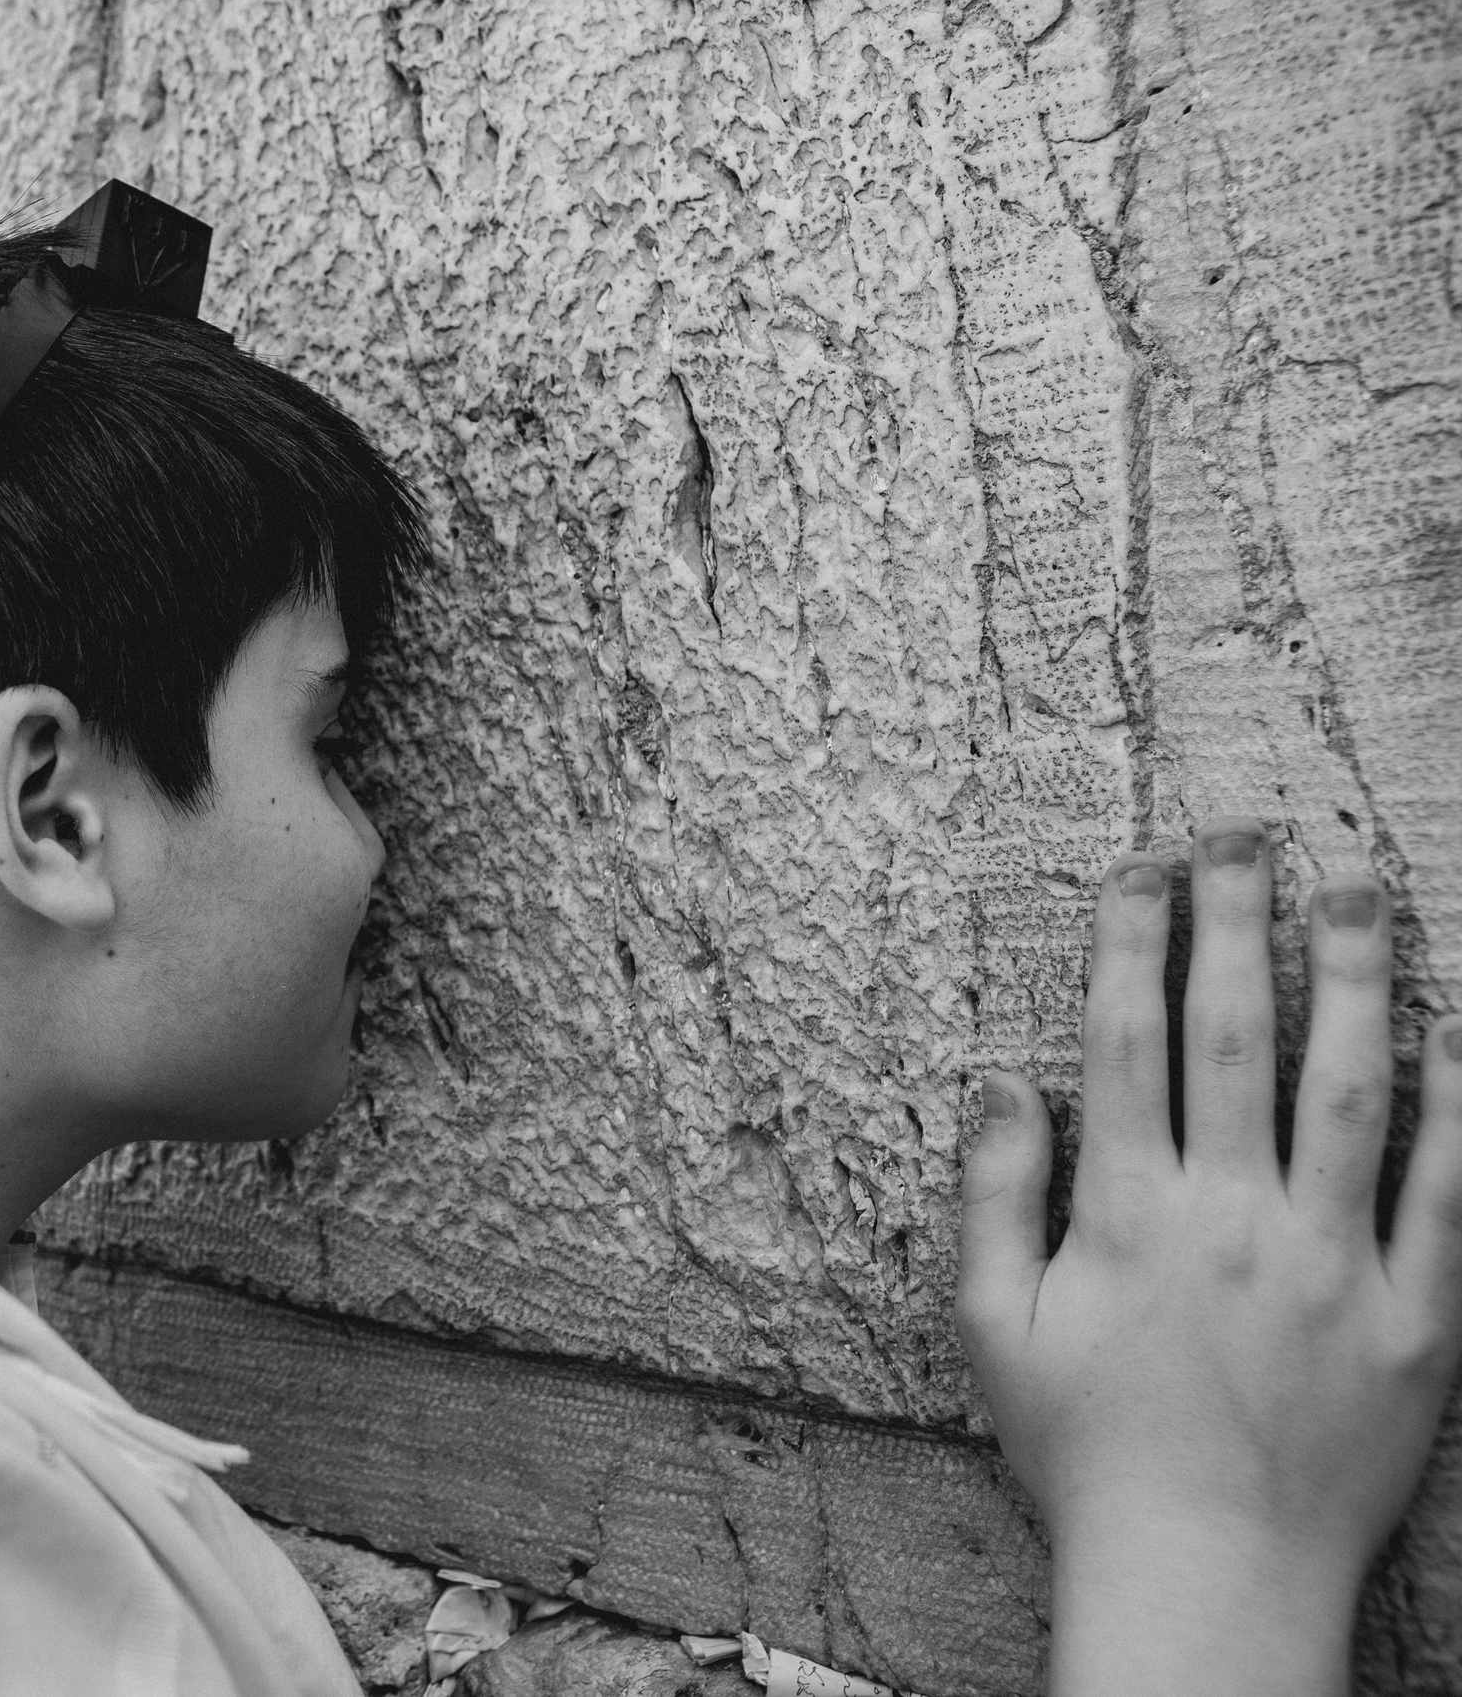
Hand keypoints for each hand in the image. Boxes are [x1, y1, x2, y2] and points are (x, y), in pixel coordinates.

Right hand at [959, 816, 1461, 1696]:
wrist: (1209, 1575)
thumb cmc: (1087, 1454)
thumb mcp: (993, 1327)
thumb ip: (991, 1195)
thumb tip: (996, 1080)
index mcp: (1127, 1213)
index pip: (1127, 1037)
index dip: (1132, 936)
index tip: (1141, 865)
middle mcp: (1233, 1217)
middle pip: (1238, 1034)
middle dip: (1239, 918)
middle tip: (1248, 832)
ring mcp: (1334, 1263)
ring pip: (1353, 1086)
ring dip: (1358, 975)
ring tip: (1363, 888)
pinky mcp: (1419, 1318)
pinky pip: (1448, 1191)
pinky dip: (1458, 1105)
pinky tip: (1460, 1030)